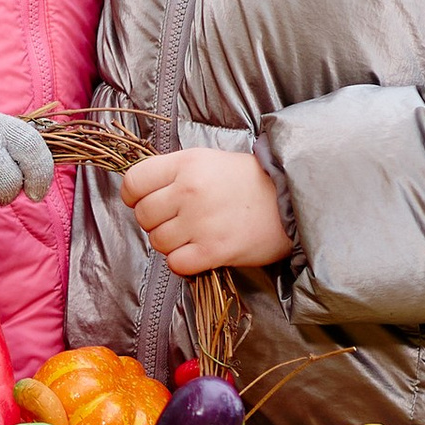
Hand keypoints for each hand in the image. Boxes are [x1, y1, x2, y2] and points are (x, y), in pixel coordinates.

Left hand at [122, 145, 293, 275]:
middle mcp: (189, 191)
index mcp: (186, 164)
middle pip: (143, 215)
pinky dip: (184, 262)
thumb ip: (174, 173)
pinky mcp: (214, 250)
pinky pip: (176, 263)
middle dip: (155, 221)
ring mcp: (201, 221)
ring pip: (158, 241)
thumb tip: (140, 192)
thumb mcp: (208, 161)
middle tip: (178, 220)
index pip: (134, 182)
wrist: (291, 200)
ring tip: (193, 235)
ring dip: (171, 243)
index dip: (133, 196)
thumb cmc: (249, 181)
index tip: (143, 201)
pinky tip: (200, 252)